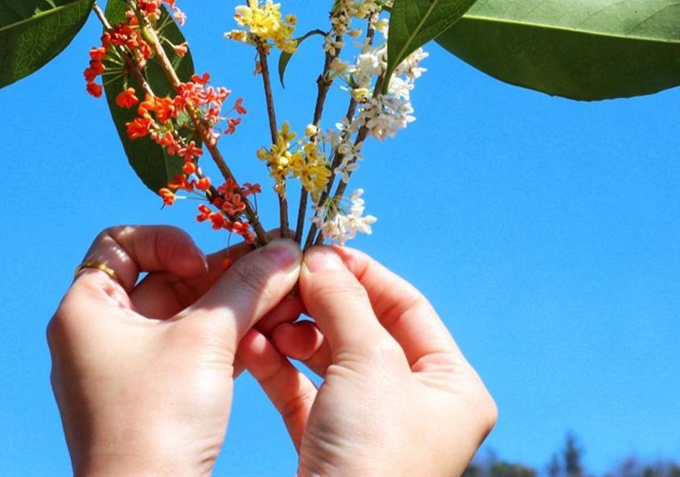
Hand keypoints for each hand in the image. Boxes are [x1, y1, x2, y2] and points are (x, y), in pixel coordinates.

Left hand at [47, 225, 301, 476]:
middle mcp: (99, 332)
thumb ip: (247, 285)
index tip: (200, 265)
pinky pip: (188, 347)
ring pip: (182, 314)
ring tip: (276, 300)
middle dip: (218, 274)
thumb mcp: (206, 339)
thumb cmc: (158, 419)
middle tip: (266, 271)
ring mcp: (125, 366)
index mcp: (86, 309)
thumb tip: (287, 248)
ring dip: (229, 305)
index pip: (121, 243)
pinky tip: (265, 335)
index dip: (166, 242)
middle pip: (162, 277)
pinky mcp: (151, 394)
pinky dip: (224, 337)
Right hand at [240, 246, 496, 476]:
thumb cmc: (376, 453)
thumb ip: (345, 301)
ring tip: (266, 315)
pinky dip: (277, 367)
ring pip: (328, 359)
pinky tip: (252, 344)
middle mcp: (416, 403)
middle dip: (321, 303)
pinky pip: (302, 392)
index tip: (320, 249)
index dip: (363, 273)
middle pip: (363, 328)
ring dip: (293, 332)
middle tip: (286, 281)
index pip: (407, 304)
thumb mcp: (370, 361)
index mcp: (450, 384)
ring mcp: (372, 426)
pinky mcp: (330, 446)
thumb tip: (320, 257)